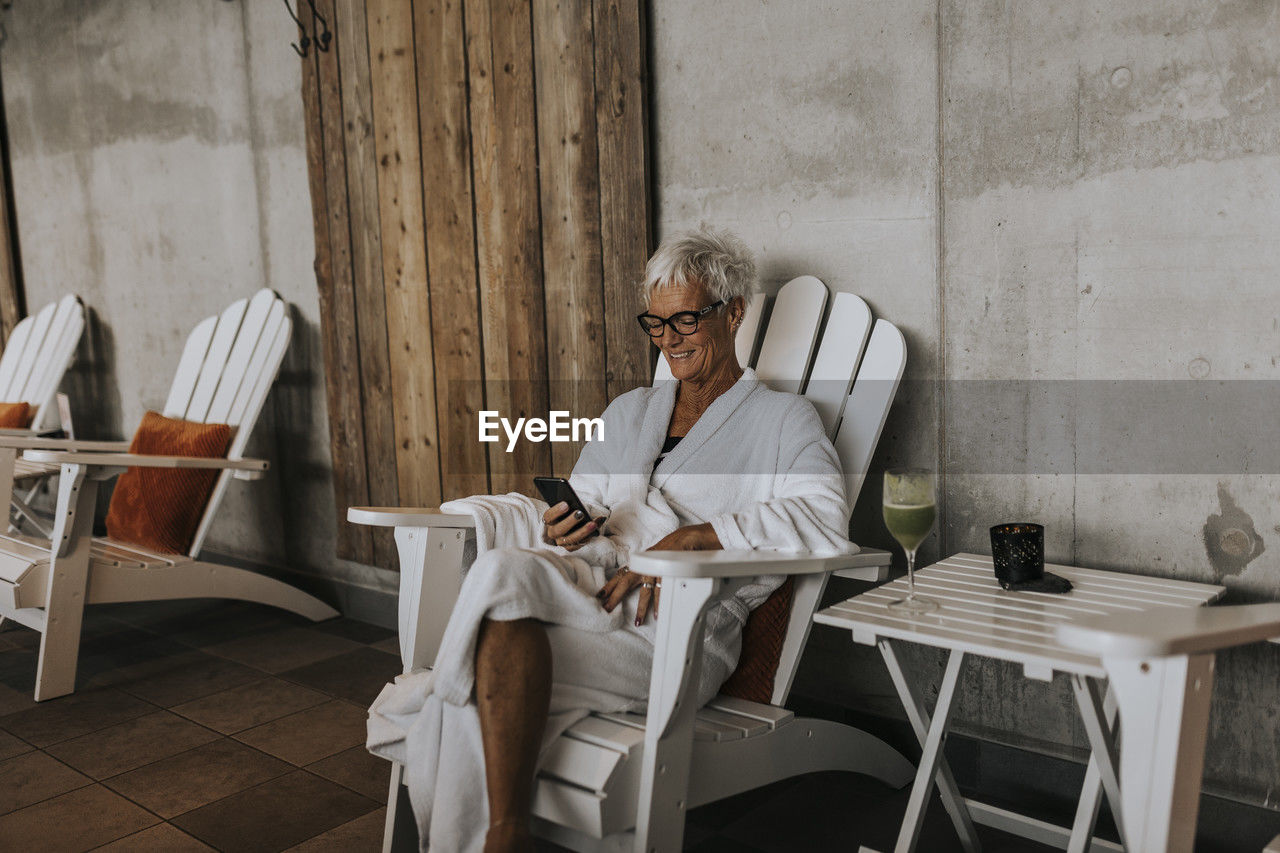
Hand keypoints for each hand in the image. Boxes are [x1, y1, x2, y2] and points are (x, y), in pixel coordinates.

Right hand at [542, 501, 604, 551]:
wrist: (575, 523)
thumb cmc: (571, 512)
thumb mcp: (572, 507)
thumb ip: (575, 505)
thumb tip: (585, 506)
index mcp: (549, 520)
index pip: (548, 516)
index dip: (556, 511)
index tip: (566, 504)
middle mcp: (553, 532)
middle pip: (558, 530)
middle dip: (570, 521)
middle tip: (580, 513)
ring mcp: (561, 542)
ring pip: (570, 539)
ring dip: (583, 531)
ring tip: (593, 524)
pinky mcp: (570, 547)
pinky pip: (578, 544)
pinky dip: (587, 537)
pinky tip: (595, 531)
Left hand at [595, 524, 721, 625]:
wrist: (695, 535)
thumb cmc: (678, 547)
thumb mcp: (660, 557)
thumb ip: (651, 568)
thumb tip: (644, 583)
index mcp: (644, 560)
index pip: (623, 573)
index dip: (611, 584)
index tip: (600, 595)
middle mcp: (648, 561)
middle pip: (626, 580)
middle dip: (615, 595)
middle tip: (606, 608)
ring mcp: (659, 564)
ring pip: (645, 588)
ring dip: (641, 606)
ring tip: (637, 621)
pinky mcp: (671, 567)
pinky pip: (663, 587)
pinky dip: (661, 601)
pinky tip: (659, 612)